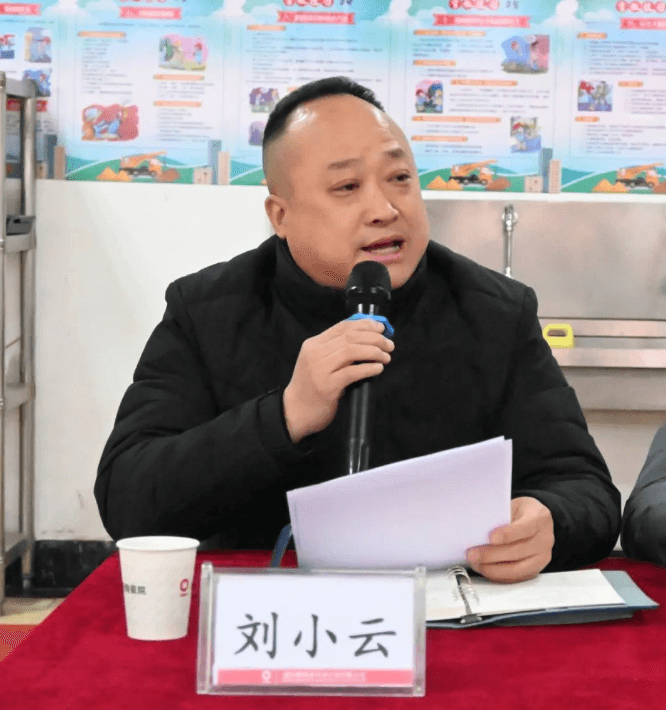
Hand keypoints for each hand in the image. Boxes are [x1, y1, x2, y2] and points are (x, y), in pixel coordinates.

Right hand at [283, 319, 393, 443]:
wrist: (294, 412)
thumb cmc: (311, 387)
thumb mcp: (318, 362)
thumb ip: (335, 350)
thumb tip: (367, 338)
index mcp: (313, 344)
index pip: (342, 327)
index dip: (365, 325)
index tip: (381, 328)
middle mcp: (315, 354)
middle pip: (350, 337)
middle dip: (374, 338)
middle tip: (389, 345)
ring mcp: (320, 370)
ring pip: (352, 351)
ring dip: (374, 352)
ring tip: (386, 356)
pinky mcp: (327, 387)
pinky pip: (352, 372)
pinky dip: (368, 368)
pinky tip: (378, 368)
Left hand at [465, 497, 553, 582]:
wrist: (536, 522)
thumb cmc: (521, 512)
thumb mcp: (513, 505)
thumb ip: (500, 516)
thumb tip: (478, 527)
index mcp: (540, 518)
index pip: (525, 527)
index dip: (507, 534)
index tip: (490, 537)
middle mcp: (544, 540)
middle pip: (518, 551)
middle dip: (491, 554)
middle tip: (472, 553)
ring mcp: (541, 557)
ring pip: (516, 569)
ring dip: (492, 568)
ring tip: (475, 563)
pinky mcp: (535, 570)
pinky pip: (515, 578)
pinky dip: (498, 576)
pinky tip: (484, 569)